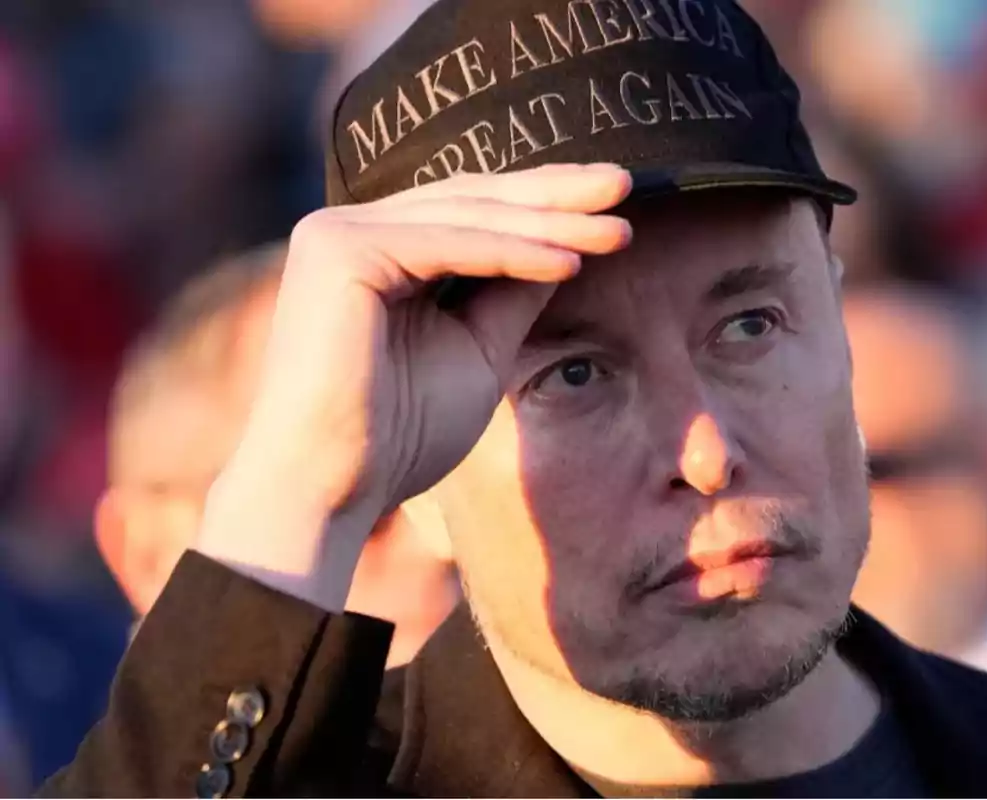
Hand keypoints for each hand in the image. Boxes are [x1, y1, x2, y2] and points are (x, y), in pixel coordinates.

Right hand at [196, 164, 632, 608]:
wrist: (332, 489)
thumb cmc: (400, 435)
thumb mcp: (478, 352)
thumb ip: (512, 296)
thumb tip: (567, 250)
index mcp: (379, 251)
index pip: (474, 212)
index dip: (545, 205)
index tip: (615, 205)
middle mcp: (350, 229)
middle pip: (473, 200)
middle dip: (556, 195)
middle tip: (627, 185)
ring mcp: (337, 233)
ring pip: (467, 217)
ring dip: (549, 223)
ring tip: (618, 231)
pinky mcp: (338, 249)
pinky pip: (447, 245)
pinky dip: (512, 254)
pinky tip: (570, 262)